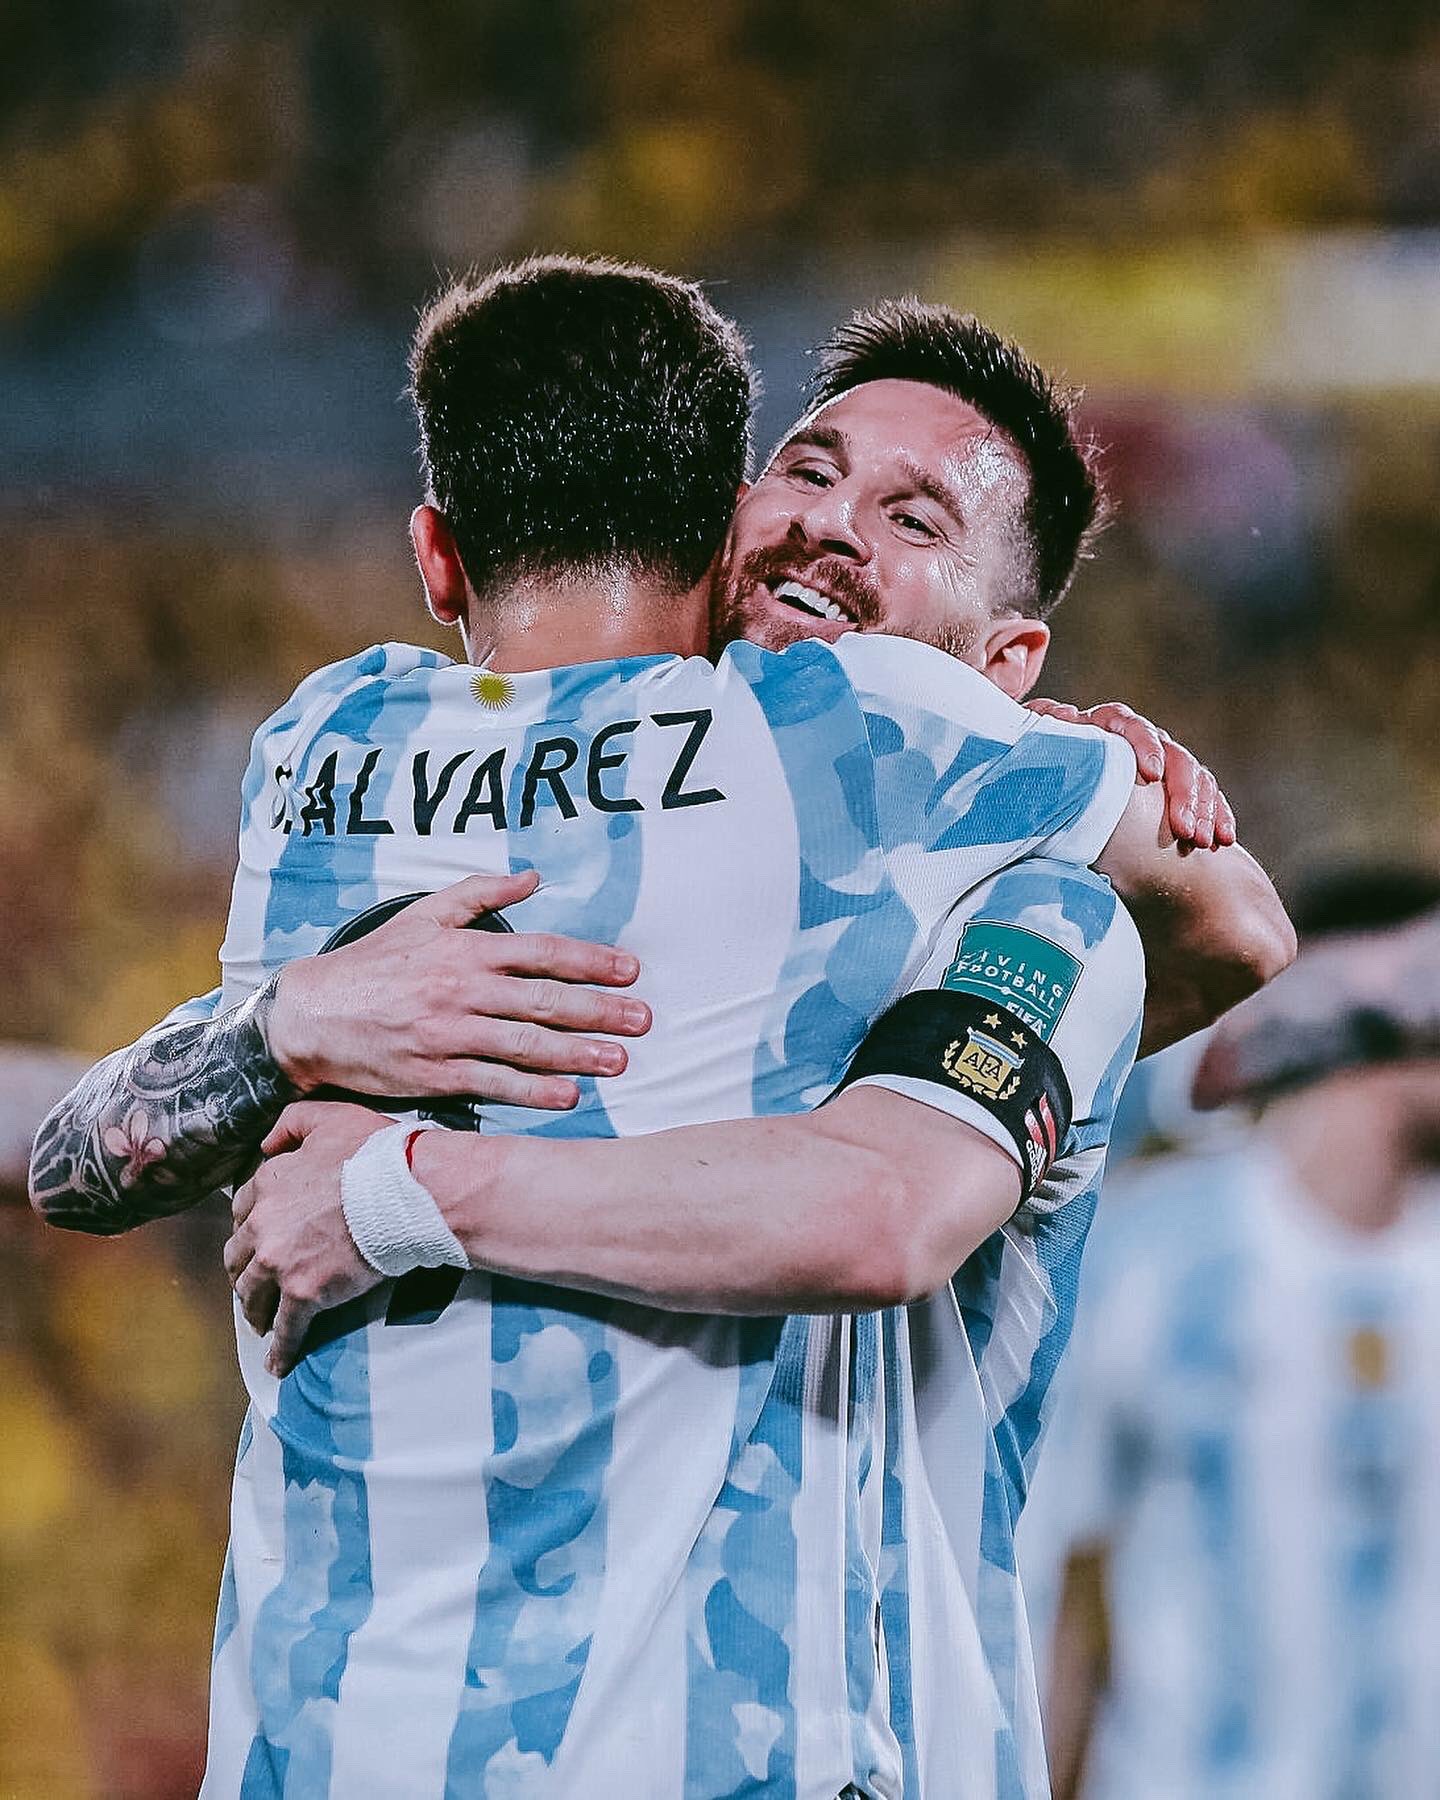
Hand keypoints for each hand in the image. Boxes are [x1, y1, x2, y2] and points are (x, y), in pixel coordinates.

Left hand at [225, 1101, 389, 1376]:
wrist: (407, 1192)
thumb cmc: (375, 1153)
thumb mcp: (329, 1118)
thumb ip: (290, 1124)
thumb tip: (266, 1143)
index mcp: (267, 1184)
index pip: (242, 1209)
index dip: (251, 1225)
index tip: (258, 1238)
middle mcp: (263, 1225)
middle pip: (238, 1257)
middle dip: (244, 1271)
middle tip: (255, 1282)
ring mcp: (280, 1262)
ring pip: (251, 1295)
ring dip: (254, 1309)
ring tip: (262, 1321)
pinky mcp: (303, 1294)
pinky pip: (285, 1330)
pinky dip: (280, 1350)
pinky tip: (278, 1364)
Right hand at [267, 870, 650, 1108]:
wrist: (309, 1016)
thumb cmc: (371, 965)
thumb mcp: (422, 915)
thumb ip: (479, 894)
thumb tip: (532, 877)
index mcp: (464, 949)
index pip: (542, 952)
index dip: (590, 961)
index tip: (629, 971)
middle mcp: (461, 990)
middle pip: (544, 1000)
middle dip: (599, 1010)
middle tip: (641, 1020)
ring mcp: (449, 1034)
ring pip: (525, 1043)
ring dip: (577, 1053)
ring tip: (618, 1060)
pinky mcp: (434, 1074)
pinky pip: (492, 1082)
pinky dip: (532, 1090)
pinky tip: (567, 1095)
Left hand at [1025, 698, 1235, 850]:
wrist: (1057, 803)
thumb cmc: (1048, 778)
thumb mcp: (1045, 758)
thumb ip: (1049, 733)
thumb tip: (1064, 713)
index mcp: (1108, 728)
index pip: (1131, 726)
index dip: (1144, 746)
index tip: (1151, 775)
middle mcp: (1142, 742)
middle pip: (1174, 756)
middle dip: (1183, 793)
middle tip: (1183, 829)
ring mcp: (1165, 764)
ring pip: (1196, 778)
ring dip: (1203, 810)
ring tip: (1202, 841)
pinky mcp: (1179, 791)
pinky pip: (1208, 798)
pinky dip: (1217, 817)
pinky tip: (1224, 838)